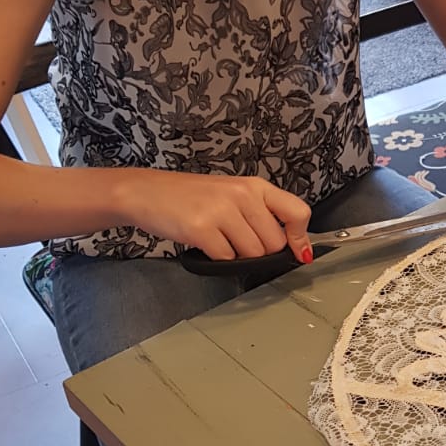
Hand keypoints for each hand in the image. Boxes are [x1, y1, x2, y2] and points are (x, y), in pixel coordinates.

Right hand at [116, 171, 312, 261]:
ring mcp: (221, 210)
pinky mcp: (201, 228)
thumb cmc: (192, 197)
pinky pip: (226, 259)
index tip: (298, 253)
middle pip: (274, 244)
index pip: (297, 212)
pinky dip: (217, 259)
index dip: (300, 238)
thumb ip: (263, 215)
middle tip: (236, 241)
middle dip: (259, 252)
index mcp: (255, 186)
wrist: (146, 192)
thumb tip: (297, 247)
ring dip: (237, 256)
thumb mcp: (233, 196)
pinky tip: (204, 244)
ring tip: (218, 240)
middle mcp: (242, 195)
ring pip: (253, 254)